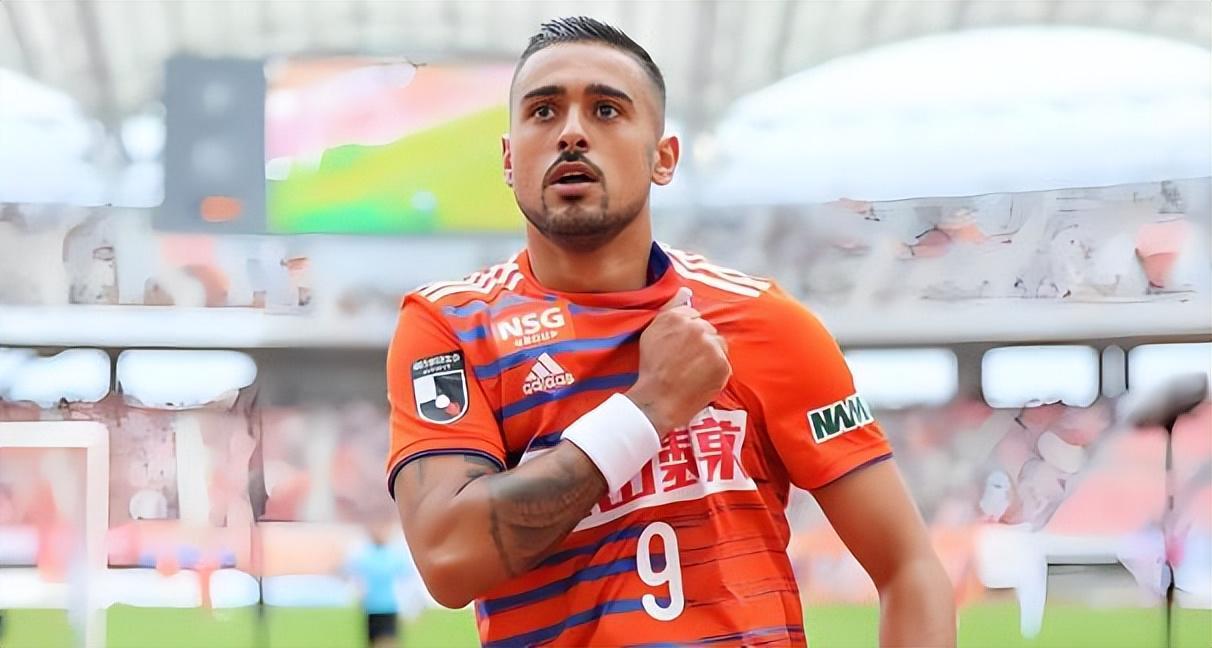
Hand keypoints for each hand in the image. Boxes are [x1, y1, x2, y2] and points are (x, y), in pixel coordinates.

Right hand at [626, 287, 730, 436]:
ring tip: (694, 371)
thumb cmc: (652, 369)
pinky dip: (716, 370)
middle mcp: (696, 327)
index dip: (687, 334)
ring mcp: (711, 346)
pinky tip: (701, 378)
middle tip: (686, 361)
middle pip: (707, 329)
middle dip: (700, 343)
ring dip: (710, 355)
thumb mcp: (651, 333)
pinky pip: (724, 362)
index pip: (693, 316)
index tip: (681, 347)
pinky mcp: (722, 364)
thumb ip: (670, 309)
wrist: (658, 400)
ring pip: (717, 344)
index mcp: (677, 317)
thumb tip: (685, 290)